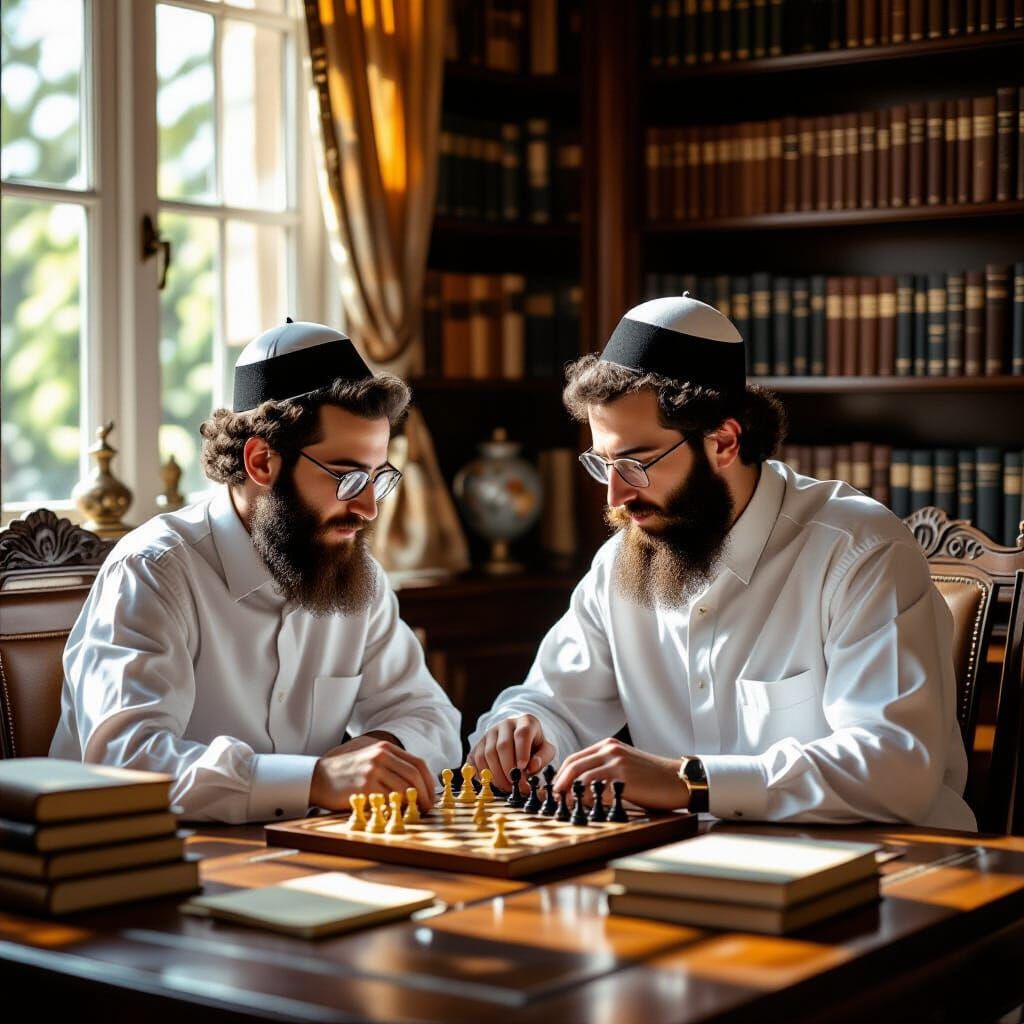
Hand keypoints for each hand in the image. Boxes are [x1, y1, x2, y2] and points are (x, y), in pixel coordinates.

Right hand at [309, 738, 434, 812]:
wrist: (319, 778)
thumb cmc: (348, 773)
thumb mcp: (372, 761)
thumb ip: (393, 767)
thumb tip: (419, 786)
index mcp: (385, 748)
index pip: (418, 763)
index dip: (429, 781)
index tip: (432, 795)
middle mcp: (381, 756)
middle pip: (414, 776)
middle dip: (425, 794)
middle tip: (428, 808)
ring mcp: (373, 770)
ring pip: (404, 789)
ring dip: (412, 804)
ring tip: (413, 812)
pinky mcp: (365, 786)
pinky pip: (388, 799)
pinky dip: (396, 808)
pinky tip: (396, 812)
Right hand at [467, 714, 555, 792]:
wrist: (518, 739)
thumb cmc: (534, 746)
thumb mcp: (546, 749)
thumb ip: (542, 758)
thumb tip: (532, 767)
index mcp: (525, 721)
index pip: (522, 733)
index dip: (522, 752)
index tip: (523, 768)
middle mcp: (505, 724)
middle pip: (502, 745)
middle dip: (508, 769)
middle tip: (515, 785)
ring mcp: (489, 733)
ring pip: (487, 754)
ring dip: (496, 775)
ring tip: (507, 786)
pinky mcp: (478, 744)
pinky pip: (475, 760)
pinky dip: (483, 774)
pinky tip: (494, 781)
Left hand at [552, 738, 689, 810]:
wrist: (678, 779)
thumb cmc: (652, 777)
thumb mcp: (625, 764)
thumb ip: (605, 768)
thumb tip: (580, 787)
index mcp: (608, 746)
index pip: (574, 759)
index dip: (560, 776)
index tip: (554, 791)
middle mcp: (610, 750)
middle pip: (573, 766)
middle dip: (560, 784)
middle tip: (554, 801)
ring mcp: (617, 762)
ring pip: (581, 777)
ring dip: (569, 794)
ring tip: (565, 807)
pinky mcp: (624, 777)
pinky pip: (597, 789)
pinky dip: (586, 799)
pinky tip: (584, 809)